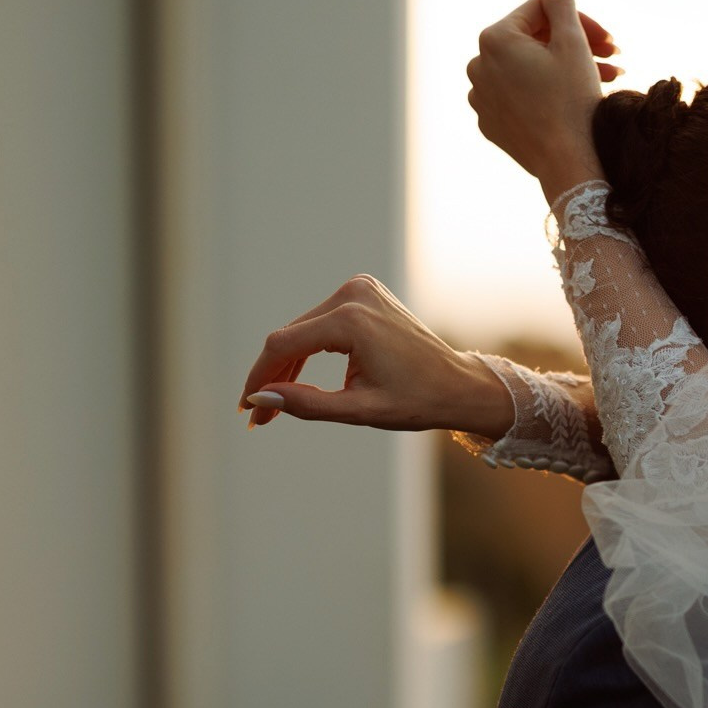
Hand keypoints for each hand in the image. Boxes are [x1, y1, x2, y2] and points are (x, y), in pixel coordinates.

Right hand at [237, 274, 503, 431]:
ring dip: (288, 365)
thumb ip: (308, 405)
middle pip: (291, 336)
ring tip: (274, 405)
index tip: (247, 409)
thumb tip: (260, 399)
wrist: (460, 384)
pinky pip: (322, 323)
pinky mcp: (364, 293)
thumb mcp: (361, 411)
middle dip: (272, 376)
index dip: (259, 377)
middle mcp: (354, 294)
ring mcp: (360, 289)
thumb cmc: (419, 401)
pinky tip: (295, 379)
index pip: (284, 345)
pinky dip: (309, 350)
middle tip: (259, 417)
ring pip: (304, 330)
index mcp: (353, 320)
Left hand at [465, 0, 620, 198]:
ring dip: (564, 69)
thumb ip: (560, 2)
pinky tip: (572, 101)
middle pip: (533, 41)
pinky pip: (519, 97)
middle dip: (574, 46)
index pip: (540, 12)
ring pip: (528, 70)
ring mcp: (481, 97)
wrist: (569, 167)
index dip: (580, 21)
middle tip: (612, 58)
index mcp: (494, 38)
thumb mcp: (573, 44)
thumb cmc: (573, 103)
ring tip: (602, 81)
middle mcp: (478, 65)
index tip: (609, 41)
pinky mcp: (491, 123)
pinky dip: (544, 93)